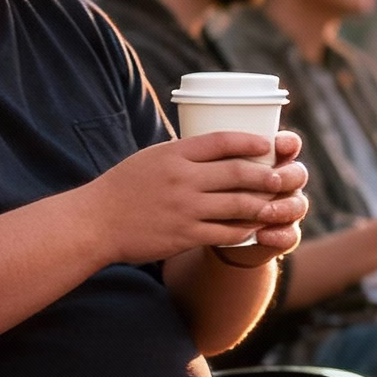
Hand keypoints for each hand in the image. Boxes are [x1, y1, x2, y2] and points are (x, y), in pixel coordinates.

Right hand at [86, 131, 307, 265]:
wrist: (96, 222)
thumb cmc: (123, 188)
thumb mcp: (150, 158)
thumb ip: (181, 155)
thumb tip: (213, 150)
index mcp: (173, 154)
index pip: (221, 141)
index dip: (250, 142)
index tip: (267, 145)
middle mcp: (182, 179)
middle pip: (237, 173)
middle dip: (265, 175)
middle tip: (280, 178)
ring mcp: (185, 209)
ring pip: (238, 204)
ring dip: (262, 204)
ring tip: (275, 204)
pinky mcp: (184, 235)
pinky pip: (225, 232)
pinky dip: (244, 230)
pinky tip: (253, 228)